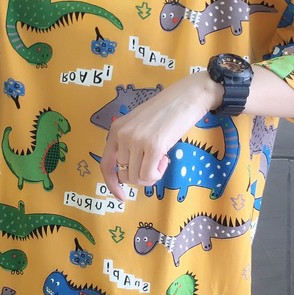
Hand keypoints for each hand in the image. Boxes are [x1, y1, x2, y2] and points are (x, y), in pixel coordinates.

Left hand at [99, 71, 223, 201]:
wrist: (187, 97)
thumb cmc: (166, 112)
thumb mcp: (139, 125)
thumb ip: (130, 144)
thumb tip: (131, 173)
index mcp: (116, 129)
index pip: (106, 165)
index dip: (112, 184)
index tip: (121, 197)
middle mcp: (122, 135)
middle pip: (125, 175)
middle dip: (141, 176)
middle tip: (155, 163)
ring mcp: (136, 140)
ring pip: (137, 178)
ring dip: (151, 175)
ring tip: (162, 158)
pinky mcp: (153, 146)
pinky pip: (149, 175)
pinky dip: (158, 174)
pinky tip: (166, 160)